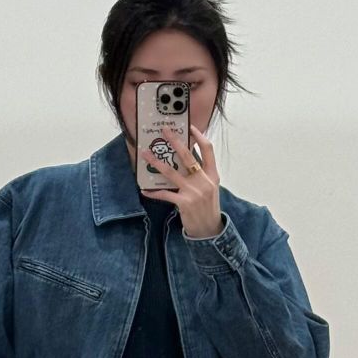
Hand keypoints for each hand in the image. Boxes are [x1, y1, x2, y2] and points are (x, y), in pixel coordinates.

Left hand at [140, 124, 223, 238]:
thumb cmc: (208, 207)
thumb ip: (201, 174)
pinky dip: (153, 192)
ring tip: (145, 154)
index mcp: (212, 175)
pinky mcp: (184, 203)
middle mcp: (204, 181)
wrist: (210, 230)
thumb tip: (186, 159)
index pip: (208, 149)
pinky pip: (165, 194)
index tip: (190, 127)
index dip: (199, 136)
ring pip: (171, 172)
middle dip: (174, 141)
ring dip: (156, 162)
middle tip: (164, 131)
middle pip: (187, 155)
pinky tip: (144, 190)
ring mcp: (194, 192)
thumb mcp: (210, 188)